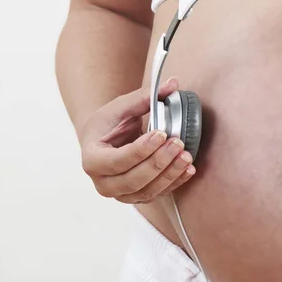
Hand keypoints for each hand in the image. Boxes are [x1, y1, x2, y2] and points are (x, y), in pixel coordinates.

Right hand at [78, 78, 195, 203]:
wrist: (103, 140)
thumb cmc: (109, 124)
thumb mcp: (121, 107)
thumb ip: (145, 97)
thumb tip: (173, 84)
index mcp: (92, 160)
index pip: (117, 160)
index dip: (141, 149)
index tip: (161, 133)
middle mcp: (103, 183)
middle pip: (133, 180)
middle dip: (158, 163)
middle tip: (178, 144)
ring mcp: (120, 194)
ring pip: (147, 191)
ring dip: (170, 175)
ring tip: (187, 156)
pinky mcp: (138, 197)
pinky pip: (158, 195)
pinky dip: (175, 183)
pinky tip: (189, 169)